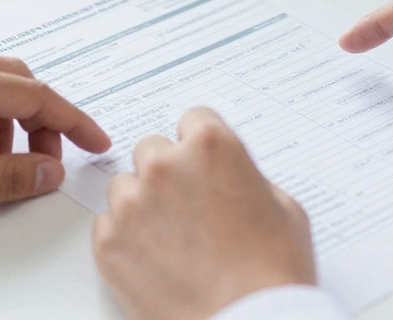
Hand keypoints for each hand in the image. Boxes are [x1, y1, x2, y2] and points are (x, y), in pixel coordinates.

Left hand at [93, 108, 315, 319]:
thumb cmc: (272, 273)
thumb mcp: (284, 209)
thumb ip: (248, 177)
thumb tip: (232, 178)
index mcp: (212, 146)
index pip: (194, 119)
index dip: (201, 144)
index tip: (202, 161)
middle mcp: (165, 166)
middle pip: (152, 149)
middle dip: (169, 172)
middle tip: (189, 206)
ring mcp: (132, 204)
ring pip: (125, 186)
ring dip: (143, 203)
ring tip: (172, 239)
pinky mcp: (109, 243)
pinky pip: (108, 225)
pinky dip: (126, 239)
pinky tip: (155, 260)